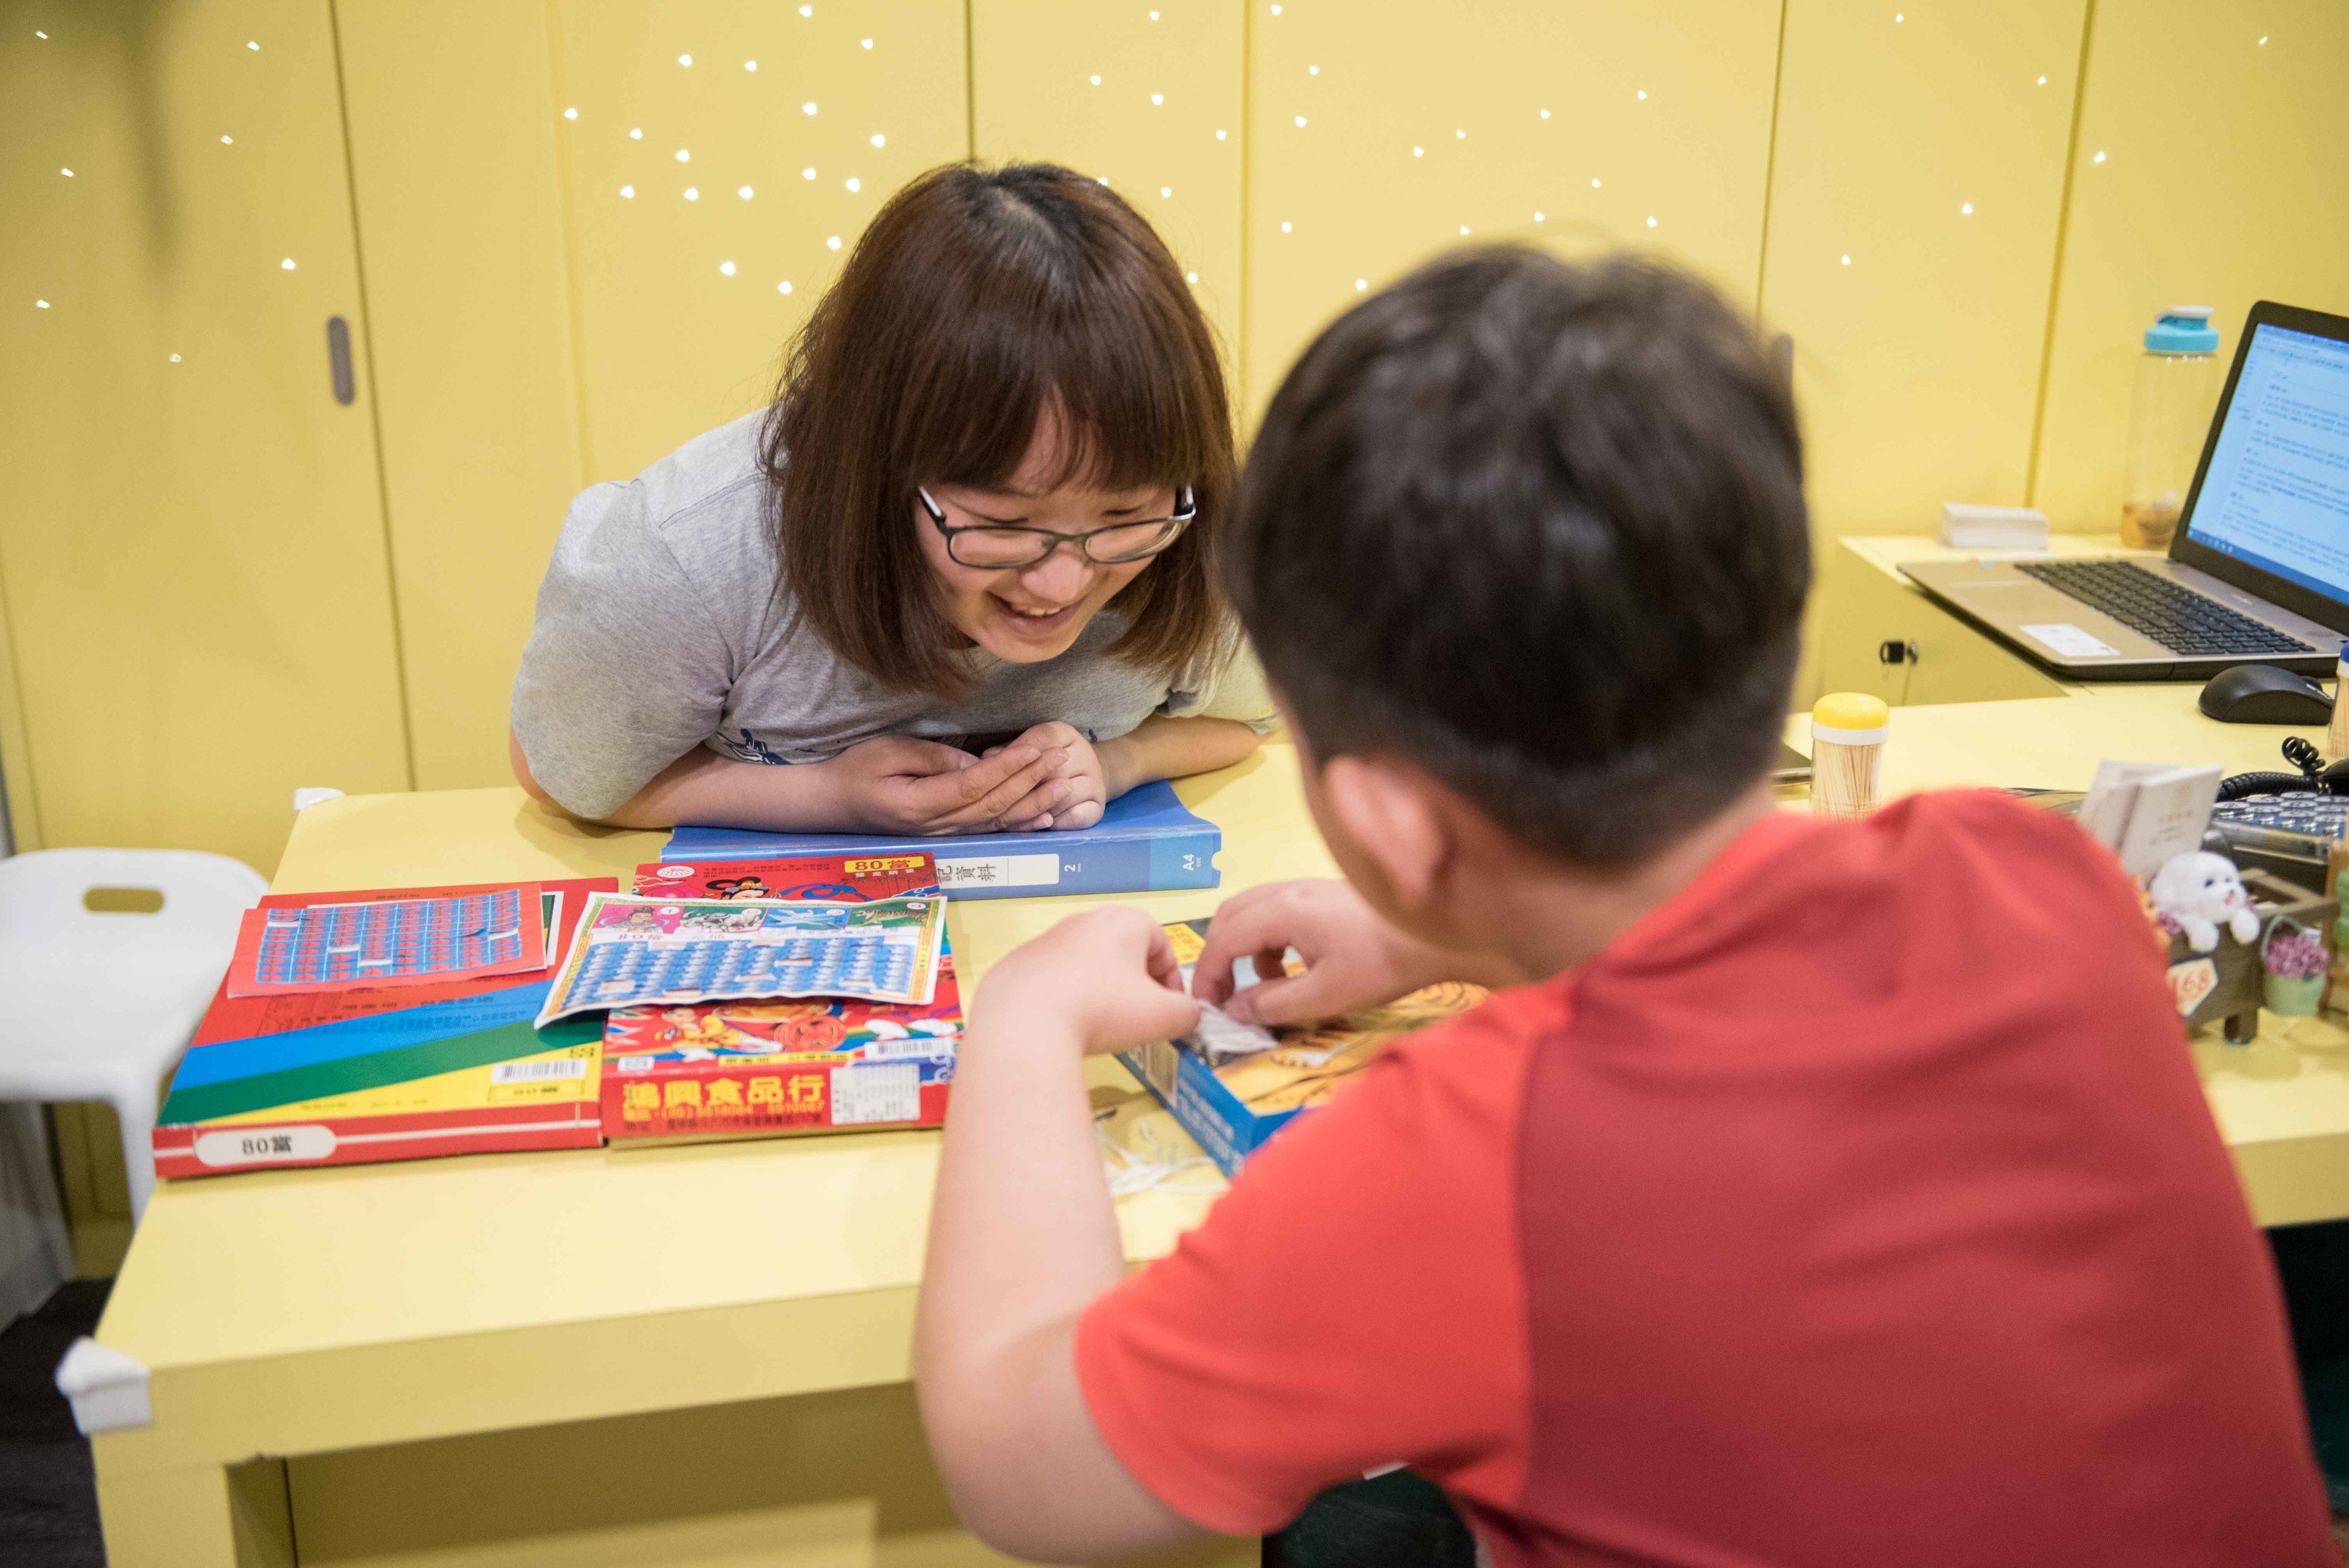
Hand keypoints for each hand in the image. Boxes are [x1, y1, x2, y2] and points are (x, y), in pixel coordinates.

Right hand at [818, 735, 1073, 834]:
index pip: (974, 786)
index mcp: (919, 804)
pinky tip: (1044, 817)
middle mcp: (935, 827)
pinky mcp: (946, 835)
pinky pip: (989, 830)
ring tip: (1064, 785)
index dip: (1008, 769)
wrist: (832, 805)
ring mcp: (942, 835)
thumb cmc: (856, 771)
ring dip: (1034, 803)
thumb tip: (977, 764)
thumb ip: (934, 759)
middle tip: (1063, 761)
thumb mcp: (889, 753)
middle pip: (994, 806)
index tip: (1036, 750)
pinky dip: (1019, 824)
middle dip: (1032, 782)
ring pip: (997, 821)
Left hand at [976, 906, 1201, 1055]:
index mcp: (1122, 922)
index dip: (1171, 978)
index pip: (1161, 942)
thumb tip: (1188, 1015)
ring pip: (1086, 965)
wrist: (1023, 1024)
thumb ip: (1187, 1013)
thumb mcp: (1163, 1017)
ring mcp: (1045, 941)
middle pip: (1122, 951)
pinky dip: (1063, 1000)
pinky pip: (1051, 981)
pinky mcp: (1016, 965)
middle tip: (1136, 1019)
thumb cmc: (1104, 1010)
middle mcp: (1082, 921)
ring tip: (1098, 1026)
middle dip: (1135, 984)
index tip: (1169, 1010)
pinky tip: (1061, 1027)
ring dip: (1099, 991)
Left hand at [984, 722, 1116, 831]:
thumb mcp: (1027, 748)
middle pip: (1053, 768)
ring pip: (1065, 795)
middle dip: (1024, 784)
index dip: (1017, 752)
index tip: (992, 763)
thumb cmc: (1044, 762)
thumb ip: (1006, 752)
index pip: (1042, 738)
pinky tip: (1042, 822)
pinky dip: (1057, 822)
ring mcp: (1094, 782)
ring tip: (1017, 811)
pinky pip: (1077, 817)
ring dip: (1039, 805)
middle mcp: (1085, 754)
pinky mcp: (1098, 807)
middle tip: (999, 794)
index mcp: (1065, 734)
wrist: (1085, 775)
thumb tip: (986, 762)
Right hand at [1190, 879, 1476, 1025]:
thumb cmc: (1383, 964)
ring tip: (1262, 985)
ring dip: (1245, 946)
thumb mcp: (1325, 995)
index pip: (1224, 937)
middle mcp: (1289, 891)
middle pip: (1231, 915)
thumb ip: (1274, 1004)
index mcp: (1284, 910)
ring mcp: (1307, 888)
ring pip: (1253, 910)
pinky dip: (1269, 938)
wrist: (1437, 934)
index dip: (1208, 973)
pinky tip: (1292, 966)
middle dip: (1219, 955)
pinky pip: (1277, 909)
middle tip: (1223, 994)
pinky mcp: (1323, 894)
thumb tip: (1236, 1009)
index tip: (1207, 1004)